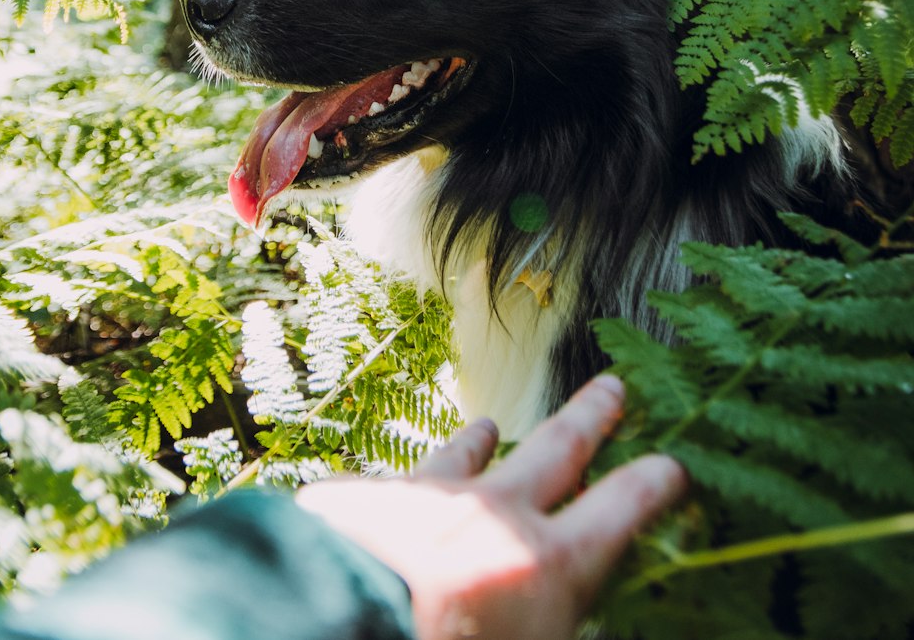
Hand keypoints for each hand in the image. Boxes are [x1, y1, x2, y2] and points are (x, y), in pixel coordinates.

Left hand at [296, 373, 685, 639]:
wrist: (333, 628)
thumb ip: (552, 622)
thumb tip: (559, 611)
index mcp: (545, 566)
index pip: (619, 514)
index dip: (651, 487)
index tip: (671, 465)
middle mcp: (494, 516)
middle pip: (556, 451)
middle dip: (590, 418)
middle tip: (611, 387)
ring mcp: (429, 499)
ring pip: (465, 457)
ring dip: (481, 442)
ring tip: (486, 427)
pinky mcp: (367, 502)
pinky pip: (394, 486)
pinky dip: (404, 486)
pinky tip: (390, 490)